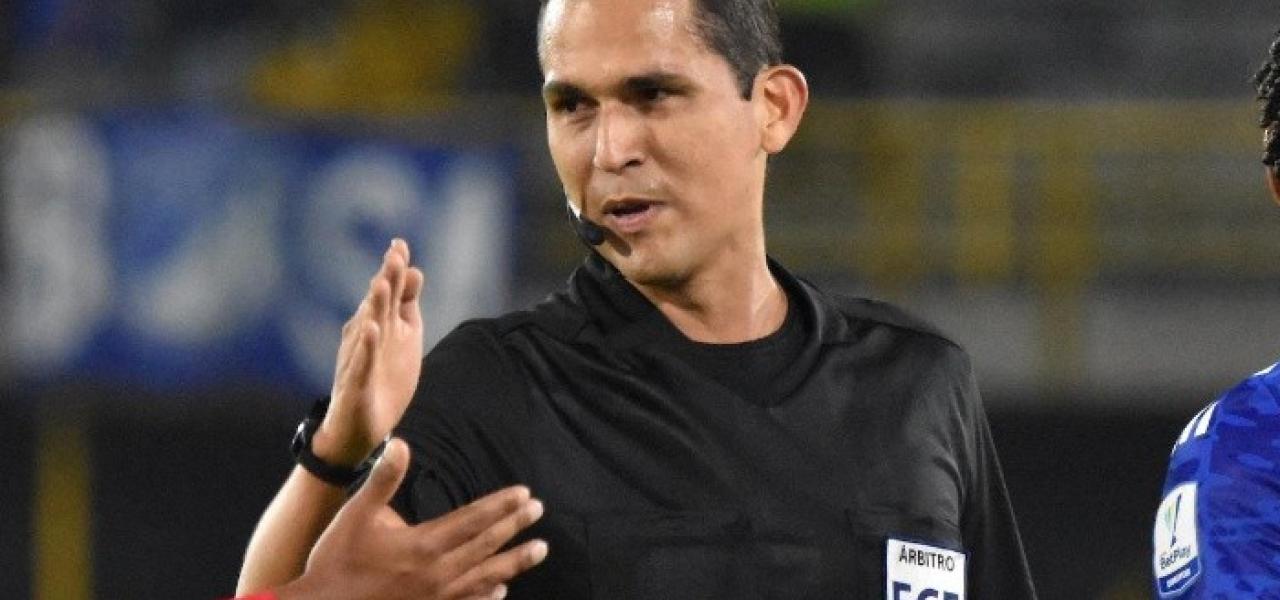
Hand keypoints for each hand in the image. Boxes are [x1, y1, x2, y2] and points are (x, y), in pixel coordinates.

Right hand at [278, 438, 548, 599]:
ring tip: (539, 550)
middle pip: (487, 545)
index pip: (474, 519)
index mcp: (424, 544)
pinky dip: (488, 596)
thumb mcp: (355, 516)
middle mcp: (438, 572)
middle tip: (539, 511)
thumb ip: (382, 480)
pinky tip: (500, 591)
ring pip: (486, 577)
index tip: (525, 494)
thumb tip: (399, 444)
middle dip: (515, 526)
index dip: (501, 506)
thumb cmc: (336, 563)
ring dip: (515, 561)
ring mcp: (437, 598)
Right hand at [316, 238, 424, 465]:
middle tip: (394, 254)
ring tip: (381, 283)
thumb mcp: (402, 337)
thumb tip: (415, 270)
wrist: (358, 427)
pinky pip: (361, 363)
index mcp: (379, 324)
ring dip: (374, 306)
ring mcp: (359, 359)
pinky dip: (365, 348)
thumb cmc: (381, 377)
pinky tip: (371, 330)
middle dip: (386, 279)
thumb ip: (407, 304)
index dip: (393, 269)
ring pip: (367, 328)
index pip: (387, 292)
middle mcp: (366, 336)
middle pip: (378, 304)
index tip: (400, 244)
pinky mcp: (356, 383)